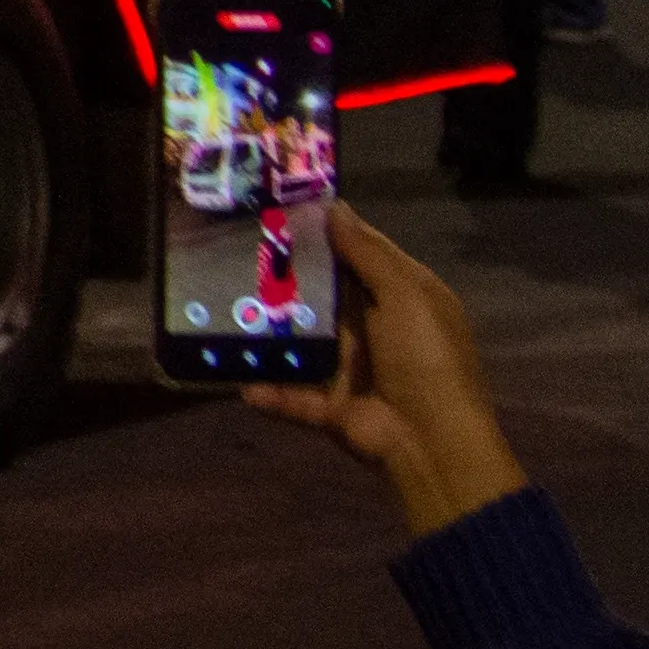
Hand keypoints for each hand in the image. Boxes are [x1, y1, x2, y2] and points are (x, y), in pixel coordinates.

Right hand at [246, 204, 529, 538]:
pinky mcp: (328, 404)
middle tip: (231, 245)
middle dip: (284, 273)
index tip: (279, 204)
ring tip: (218, 303)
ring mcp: (349, 367)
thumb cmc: (425, 359)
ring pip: (300, 340)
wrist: (431, 443)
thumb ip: (368, 254)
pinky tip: (236, 379)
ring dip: (267, 329)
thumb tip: (335, 206)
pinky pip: (290, 394)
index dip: (326, 229)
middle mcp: (374, 327)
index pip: (360, 252)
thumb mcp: (407, 296)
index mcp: (401, 297)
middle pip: (323, 293)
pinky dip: (267, 389)